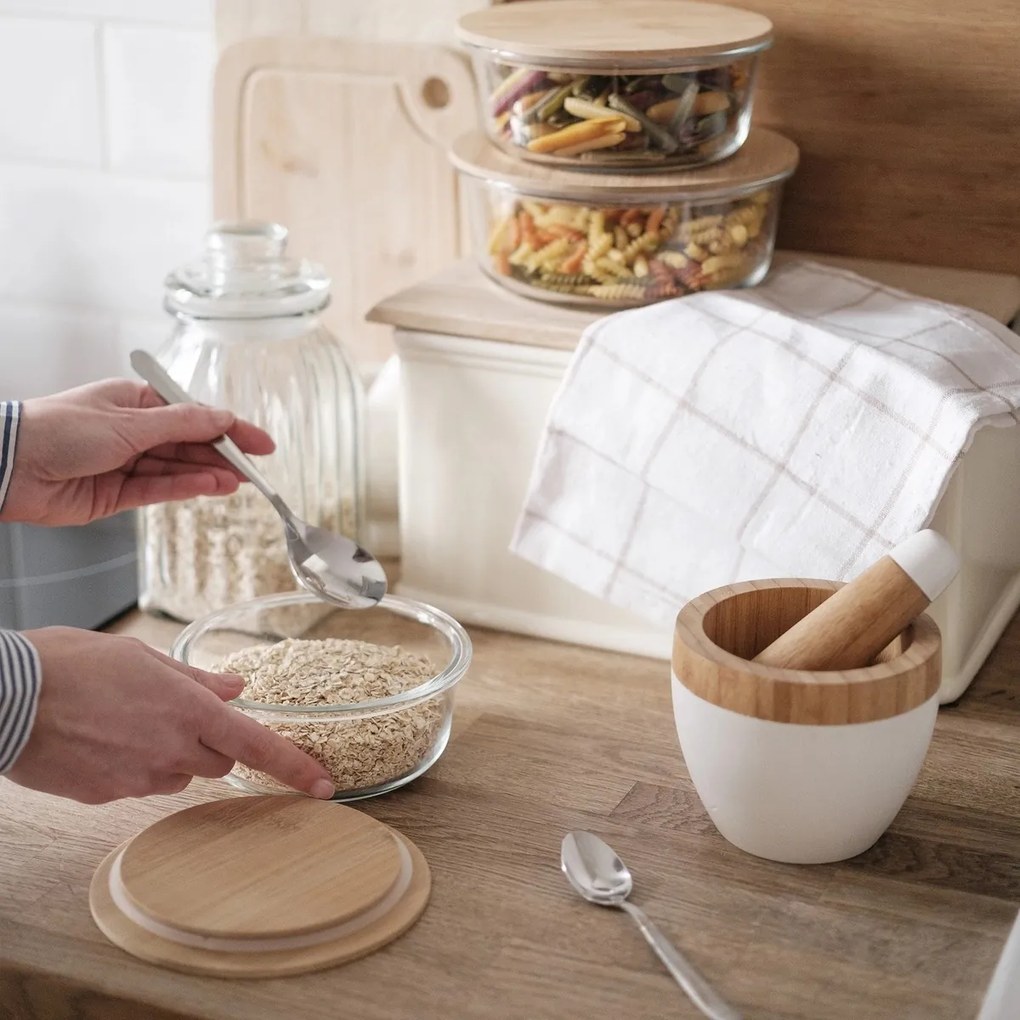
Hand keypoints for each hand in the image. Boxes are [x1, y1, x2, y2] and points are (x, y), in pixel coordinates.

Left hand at [1, 378, 274, 525]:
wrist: (10, 466)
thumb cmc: (59, 429)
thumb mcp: (130, 421)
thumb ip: (183, 424)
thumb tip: (224, 418)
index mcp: (136, 402)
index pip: (195, 415)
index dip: (231, 428)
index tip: (262, 444)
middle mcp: (134, 431)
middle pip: (191, 444)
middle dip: (224, 456)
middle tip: (257, 470)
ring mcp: (127, 463)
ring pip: (179, 469)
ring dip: (209, 474)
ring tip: (239, 483)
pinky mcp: (118, 494)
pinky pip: (160, 489)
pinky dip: (186, 488)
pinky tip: (210, 487)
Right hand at [5, 628, 335, 803]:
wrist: (5, 697)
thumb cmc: (71, 663)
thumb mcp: (140, 656)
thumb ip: (194, 678)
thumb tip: (236, 686)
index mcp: (187, 710)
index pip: (256, 746)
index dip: (294, 766)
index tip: (323, 784)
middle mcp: (170, 749)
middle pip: (217, 762)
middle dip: (210, 744)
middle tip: (174, 714)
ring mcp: (137, 778)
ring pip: (177, 775)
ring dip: (170, 755)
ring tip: (126, 723)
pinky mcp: (106, 796)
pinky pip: (138, 786)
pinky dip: (132, 767)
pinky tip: (102, 741)